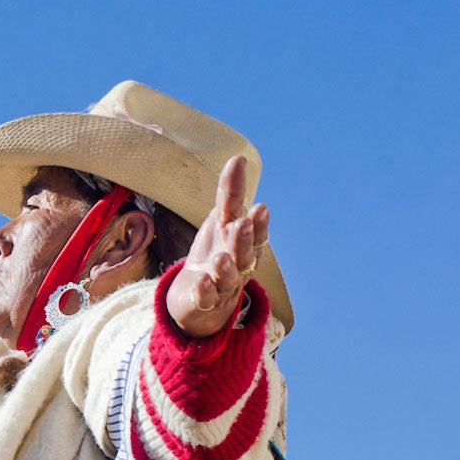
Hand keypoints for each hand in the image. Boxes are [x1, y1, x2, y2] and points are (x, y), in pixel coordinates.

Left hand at [166, 156, 269, 338]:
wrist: (200, 298)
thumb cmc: (216, 250)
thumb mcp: (221, 220)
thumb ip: (230, 194)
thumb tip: (239, 157)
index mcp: (245, 244)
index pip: (256, 232)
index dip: (259, 222)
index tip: (259, 207)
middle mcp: (239, 265)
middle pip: (246, 255)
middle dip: (245, 240)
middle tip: (244, 224)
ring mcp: (224, 286)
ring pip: (229, 278)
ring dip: (226, 268)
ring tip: (221, 257)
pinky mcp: (205, 302)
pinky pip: (207, 299)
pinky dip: (205, 292)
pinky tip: (201, 283)